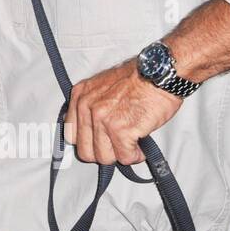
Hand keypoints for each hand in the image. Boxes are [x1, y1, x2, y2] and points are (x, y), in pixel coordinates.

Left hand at [64, 59, 181, 165]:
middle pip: (85, 151)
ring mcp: (103, 119)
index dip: (88, 143)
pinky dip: (135, 155)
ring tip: (130, 144)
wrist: (159, 73)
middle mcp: (87, 107)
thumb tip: (92, 130)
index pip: (70, 135)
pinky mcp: (121, 130)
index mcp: (80, 96)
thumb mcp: (102, 86)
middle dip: (104, 152)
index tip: (100, 143)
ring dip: (120, 154)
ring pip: (104, 157)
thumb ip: (91, 106)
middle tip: (117, 146)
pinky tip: (140, 146)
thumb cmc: (138, 78)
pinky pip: (125, 157)